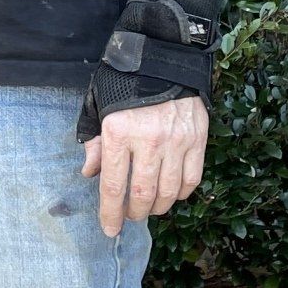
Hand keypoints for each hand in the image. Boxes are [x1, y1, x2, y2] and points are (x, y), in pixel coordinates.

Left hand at [82, 94, 208, 239]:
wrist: (165, 57)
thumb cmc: (126, 82)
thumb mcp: (98, 105)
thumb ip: (94, 141)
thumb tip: (90, 172)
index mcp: (118, 132)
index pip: (113, 185)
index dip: (110, 213)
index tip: (109, 230)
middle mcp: (148, 140)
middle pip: (142, 194)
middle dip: (134, 213)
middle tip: (129, 215)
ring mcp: (176, 141)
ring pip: (168, 192)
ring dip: (157, 207)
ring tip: (149, 207)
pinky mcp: (197, 139)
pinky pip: (191, 179)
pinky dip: (180, 193)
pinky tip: (171, 192)